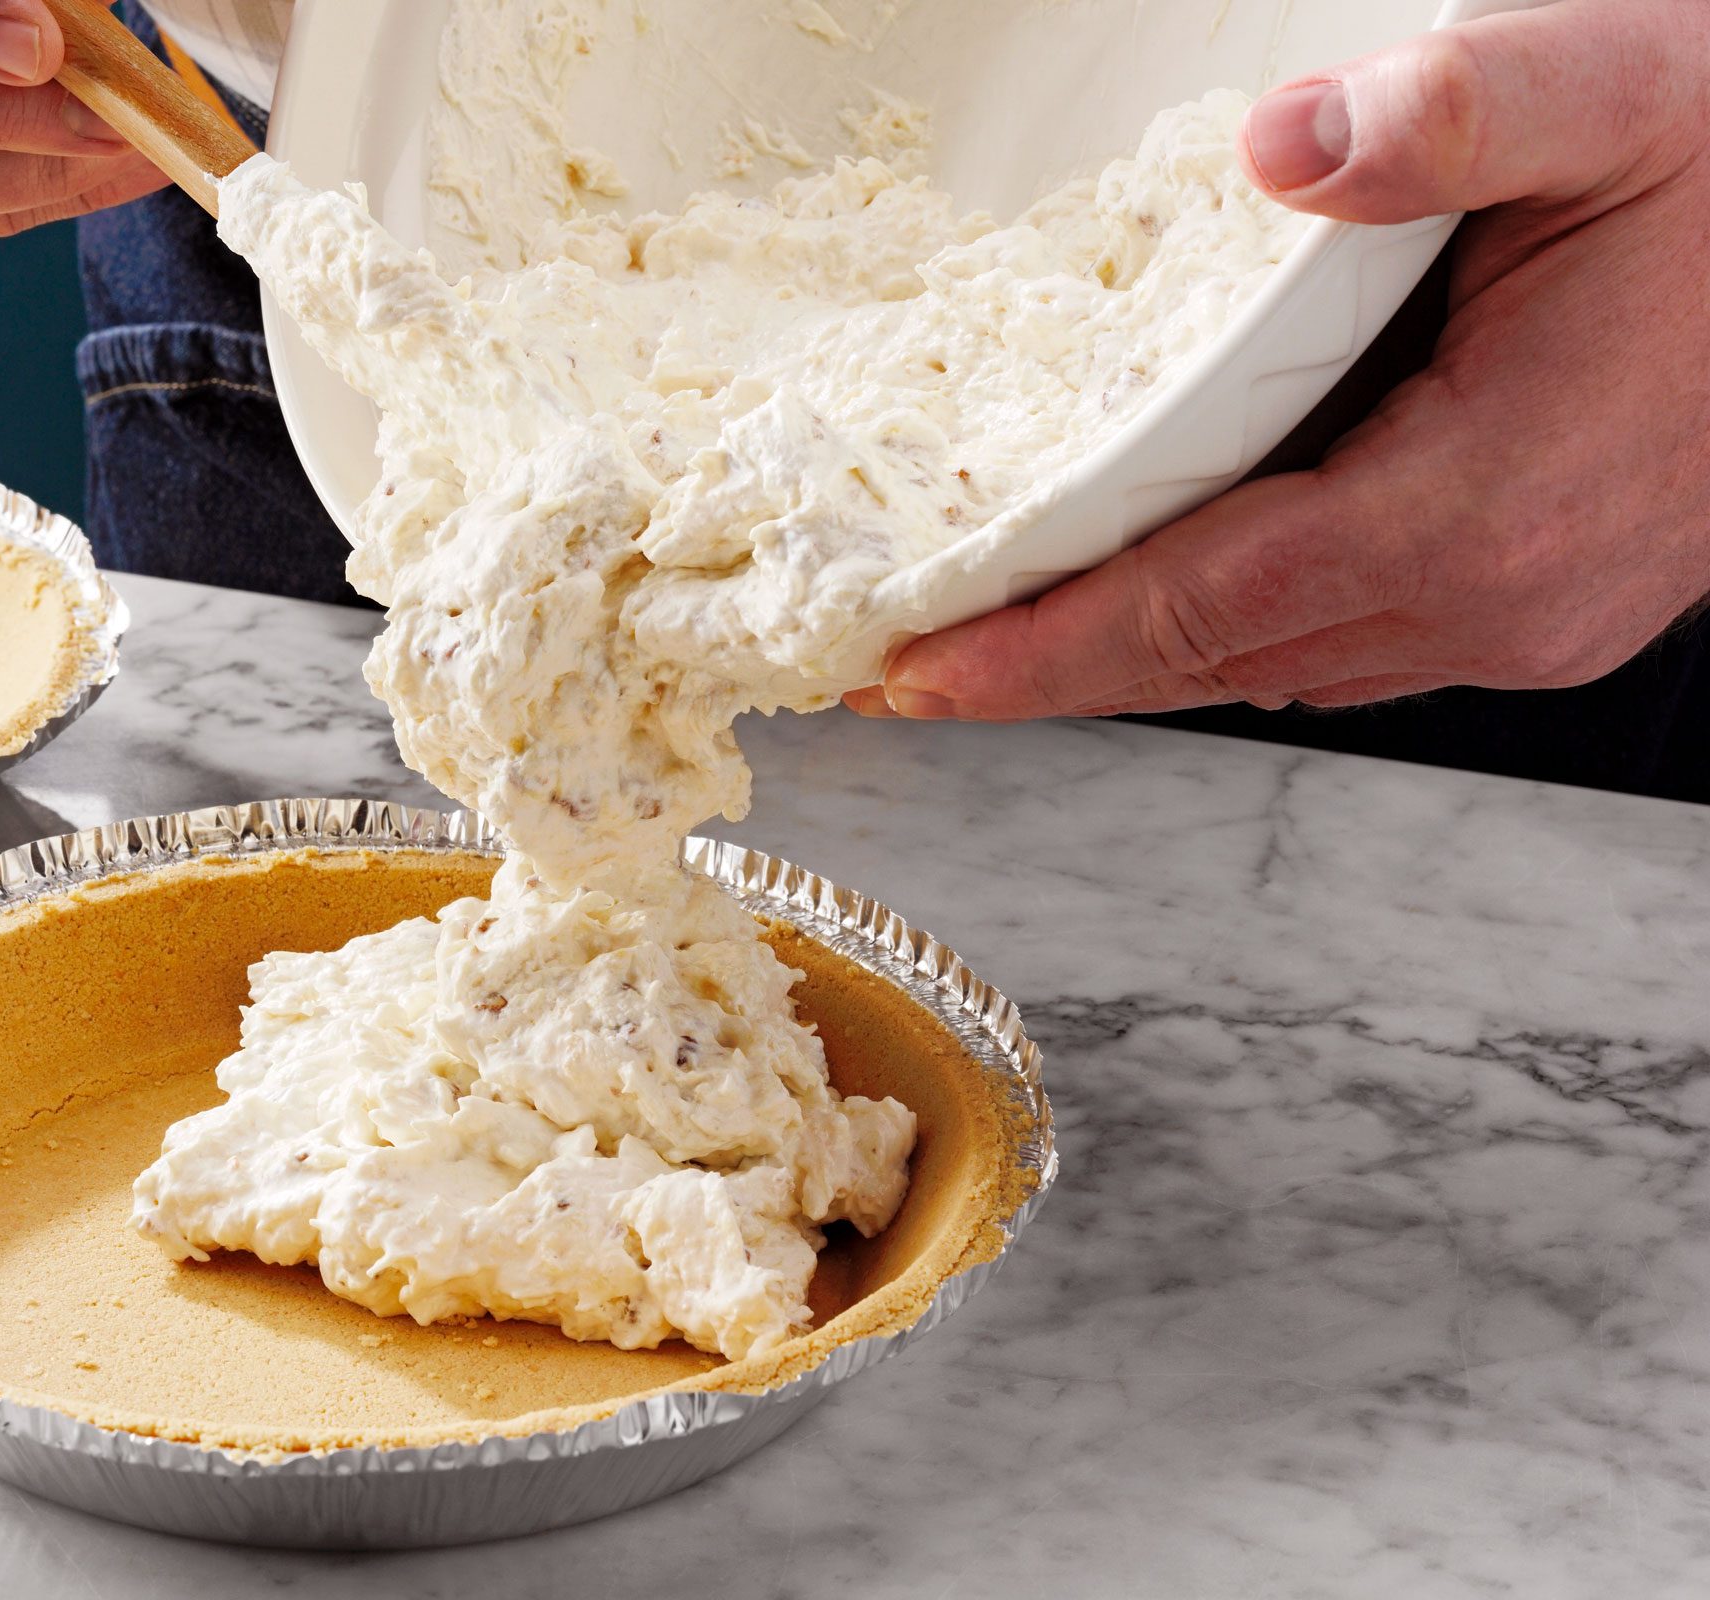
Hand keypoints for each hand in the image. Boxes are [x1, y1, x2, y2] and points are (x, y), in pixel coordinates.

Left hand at [846, 0, 1709, 722]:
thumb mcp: (1620, 91)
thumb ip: (1457, 112)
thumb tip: (1288, 143)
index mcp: (1487, 506)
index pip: (1203, 608)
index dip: (1044, 648)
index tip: (916, 671)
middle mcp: (1502, 602)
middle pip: (1216, 663)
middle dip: (1050, 671)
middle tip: (906, 665)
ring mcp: (1528, 620)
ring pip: (1273, 665)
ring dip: (1133, 654)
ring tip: (996, 630)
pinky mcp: (1541, 604)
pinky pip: (1337, 640)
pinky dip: (1228, 624)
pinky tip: (1160, 579)